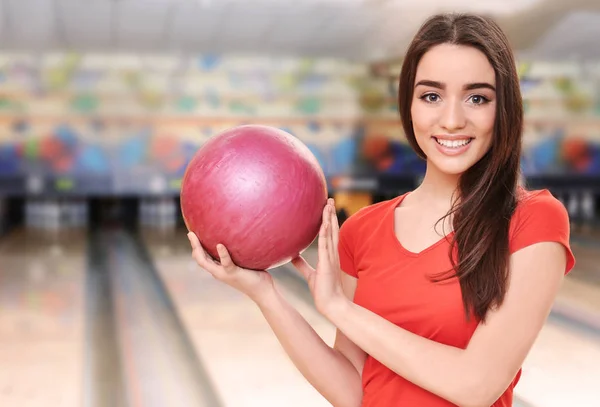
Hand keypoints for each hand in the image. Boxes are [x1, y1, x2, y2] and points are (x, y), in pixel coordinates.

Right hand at [187, 232, 273, 302]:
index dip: (196, 247)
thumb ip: (238, 252)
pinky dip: (222, 254)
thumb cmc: (255, 275)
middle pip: (200, 259)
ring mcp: (224, 273)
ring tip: (195, 237)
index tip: (193, 234)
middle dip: (193, 246)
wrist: (262, 290)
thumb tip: (240, 235)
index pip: (202, 258)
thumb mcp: (243, 261)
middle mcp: (218, 272)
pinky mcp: (233, 273)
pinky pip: (226, 263)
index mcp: (219, 268)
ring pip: (206, 262)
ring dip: (199, 249)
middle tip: (190, 233)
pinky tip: (220, 245)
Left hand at [292, 198, 347, 316]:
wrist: (331, 304)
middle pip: (332, 229)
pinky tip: (324, 223)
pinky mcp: (327, 264)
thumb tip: (292, 256)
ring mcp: (331, 258)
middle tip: (328, 199)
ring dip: (329, 218)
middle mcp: (332, 253)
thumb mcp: (309, 274)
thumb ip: (301, 264)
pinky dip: (325, 234)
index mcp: (329, 255)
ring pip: (330, 233)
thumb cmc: (323, 290)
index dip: (328, 220)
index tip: (326, 207)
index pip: (329, 233)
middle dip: (330, 214)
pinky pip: (326, 246)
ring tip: (328, 204)